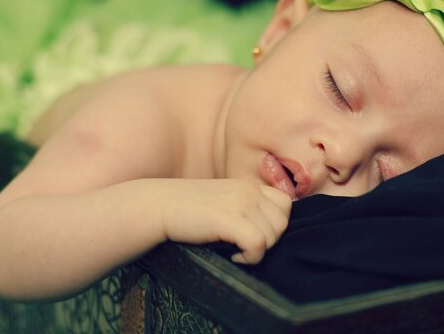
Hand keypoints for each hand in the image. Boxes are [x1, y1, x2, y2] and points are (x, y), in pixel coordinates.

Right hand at [160, 179, 291, 263]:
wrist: (158, 206)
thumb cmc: (187, 210)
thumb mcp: (222, 202)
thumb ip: (245, 209)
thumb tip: (270, 235)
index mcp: (248, 185)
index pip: (285, 204)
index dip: (275, 224)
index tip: (253, 234)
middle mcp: (248, 190)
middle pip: (282, 223)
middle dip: (267, 241)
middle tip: (243, 246)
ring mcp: (240, 202)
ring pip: (272, 236)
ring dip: (257, 250)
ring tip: (234, 250)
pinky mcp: (229, 218)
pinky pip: (258, 244)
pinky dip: (249, 257)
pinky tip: (233, 255)